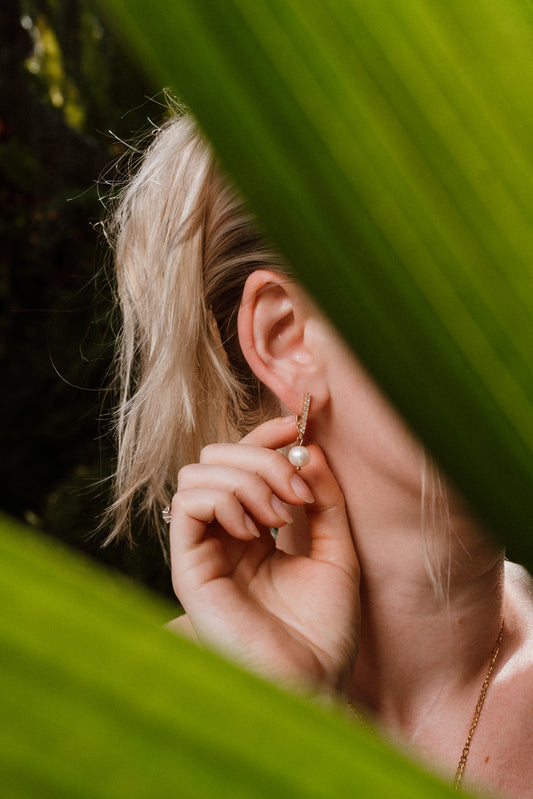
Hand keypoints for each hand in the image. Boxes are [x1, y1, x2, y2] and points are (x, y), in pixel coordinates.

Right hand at [169, 416, 359, 696]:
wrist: (315, 682)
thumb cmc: (325, 628)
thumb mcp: (337, 549)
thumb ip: (323, 498)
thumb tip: (307, 447)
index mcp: (253, 529)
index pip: (242, 462)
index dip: (265, 436)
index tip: (296, 425)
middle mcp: (223, 535)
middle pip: (217, 458)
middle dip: (261, 458)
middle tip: (298, 494)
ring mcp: (203, 550)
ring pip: (198, 473)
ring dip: (246, 480)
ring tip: (280, 518)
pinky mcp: (188, 568)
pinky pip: (188, 503)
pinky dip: (225, 499)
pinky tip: (255, 530)